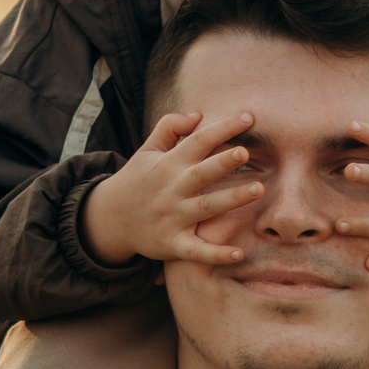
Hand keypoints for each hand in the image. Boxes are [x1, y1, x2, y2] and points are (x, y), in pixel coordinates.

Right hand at [80, 111, 263, 268]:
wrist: (110, 219)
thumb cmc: (138, 180)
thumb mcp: (147, 150)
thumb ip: (169, 128)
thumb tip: (198, 114)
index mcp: (168, 164)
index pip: (197, 141)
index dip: (222, 128)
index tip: (249, 117)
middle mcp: (172, 190)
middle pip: (201, 173)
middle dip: (222, 162)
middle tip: (245, 152)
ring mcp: (172, 217)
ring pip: (205, 208)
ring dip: (230, 199)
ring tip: (258, 188)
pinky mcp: (172, 244)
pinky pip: (196, 251)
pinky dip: (215, 254)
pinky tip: (239, 254)